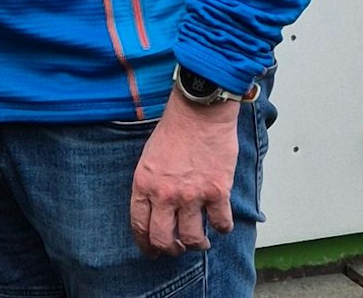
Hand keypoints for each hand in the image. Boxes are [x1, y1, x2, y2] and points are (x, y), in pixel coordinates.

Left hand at [129, 96, 237, 256]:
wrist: (199, 112)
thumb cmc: (175, 130)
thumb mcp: (148, 159)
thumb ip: (150, 186)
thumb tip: (155, 210)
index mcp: (144, 184)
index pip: (139, 225)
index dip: (146, 244)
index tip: (152, 250)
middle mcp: (165, 194)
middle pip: (163, 239)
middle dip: (170, 249)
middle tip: (177, 248)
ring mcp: (192, 195)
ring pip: (192, 238)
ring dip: (197, 244)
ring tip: (201, 241)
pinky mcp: (217, 192)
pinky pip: (220, 223)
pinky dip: (222, 228)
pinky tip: (221, 223)